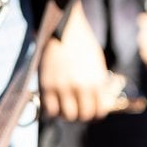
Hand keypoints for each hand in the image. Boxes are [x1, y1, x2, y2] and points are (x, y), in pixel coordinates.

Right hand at [38, 1, 114, 121]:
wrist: (64, 30)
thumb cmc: (82, 47)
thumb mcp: (97, 65)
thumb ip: (98, 86)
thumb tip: (99, 105)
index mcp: (96, 81)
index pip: (99, 111)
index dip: (96, 115)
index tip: (92, 113)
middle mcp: (80, 86)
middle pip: (82, 116)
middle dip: (81, 116)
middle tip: (77, 110)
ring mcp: (62, 87)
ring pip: (66, 116)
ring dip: (66, 114)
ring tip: (65, 106)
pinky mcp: (46, 86)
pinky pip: (50, 110)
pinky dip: (52, 111)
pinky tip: (53, 104)